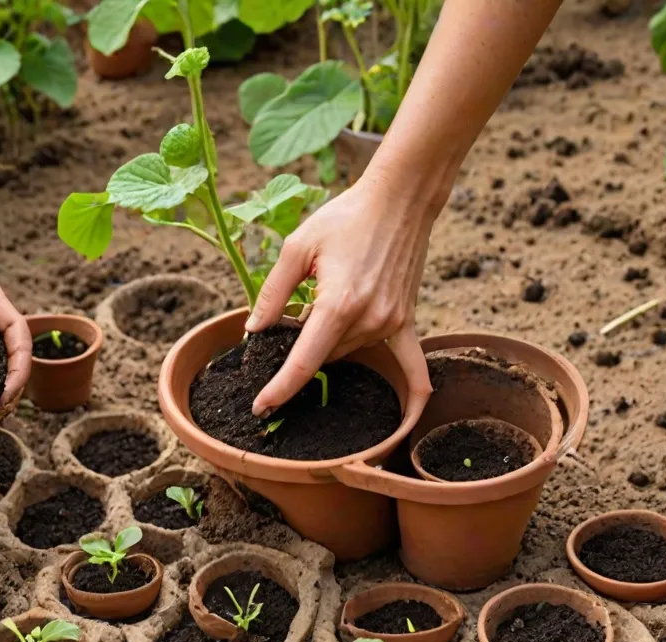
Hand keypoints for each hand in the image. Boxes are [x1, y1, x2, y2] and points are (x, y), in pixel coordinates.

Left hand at [244, 165, 436, 416]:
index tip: (260, 407)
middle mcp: (367, 321)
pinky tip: (409, 419)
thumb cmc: (345, 217)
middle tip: (297, 308)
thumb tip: (253, 330)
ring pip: (347, 352)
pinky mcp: (405, 319)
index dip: (278, 389)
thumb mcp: (296, 247)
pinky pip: (411, 364)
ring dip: (330, 339)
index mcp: (337, 305)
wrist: (399, 199)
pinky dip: (412, 392)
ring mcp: (390, 323)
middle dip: (303, 344)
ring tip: (330, 295)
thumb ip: (272, 293)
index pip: (303, 363)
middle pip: (323, 357)